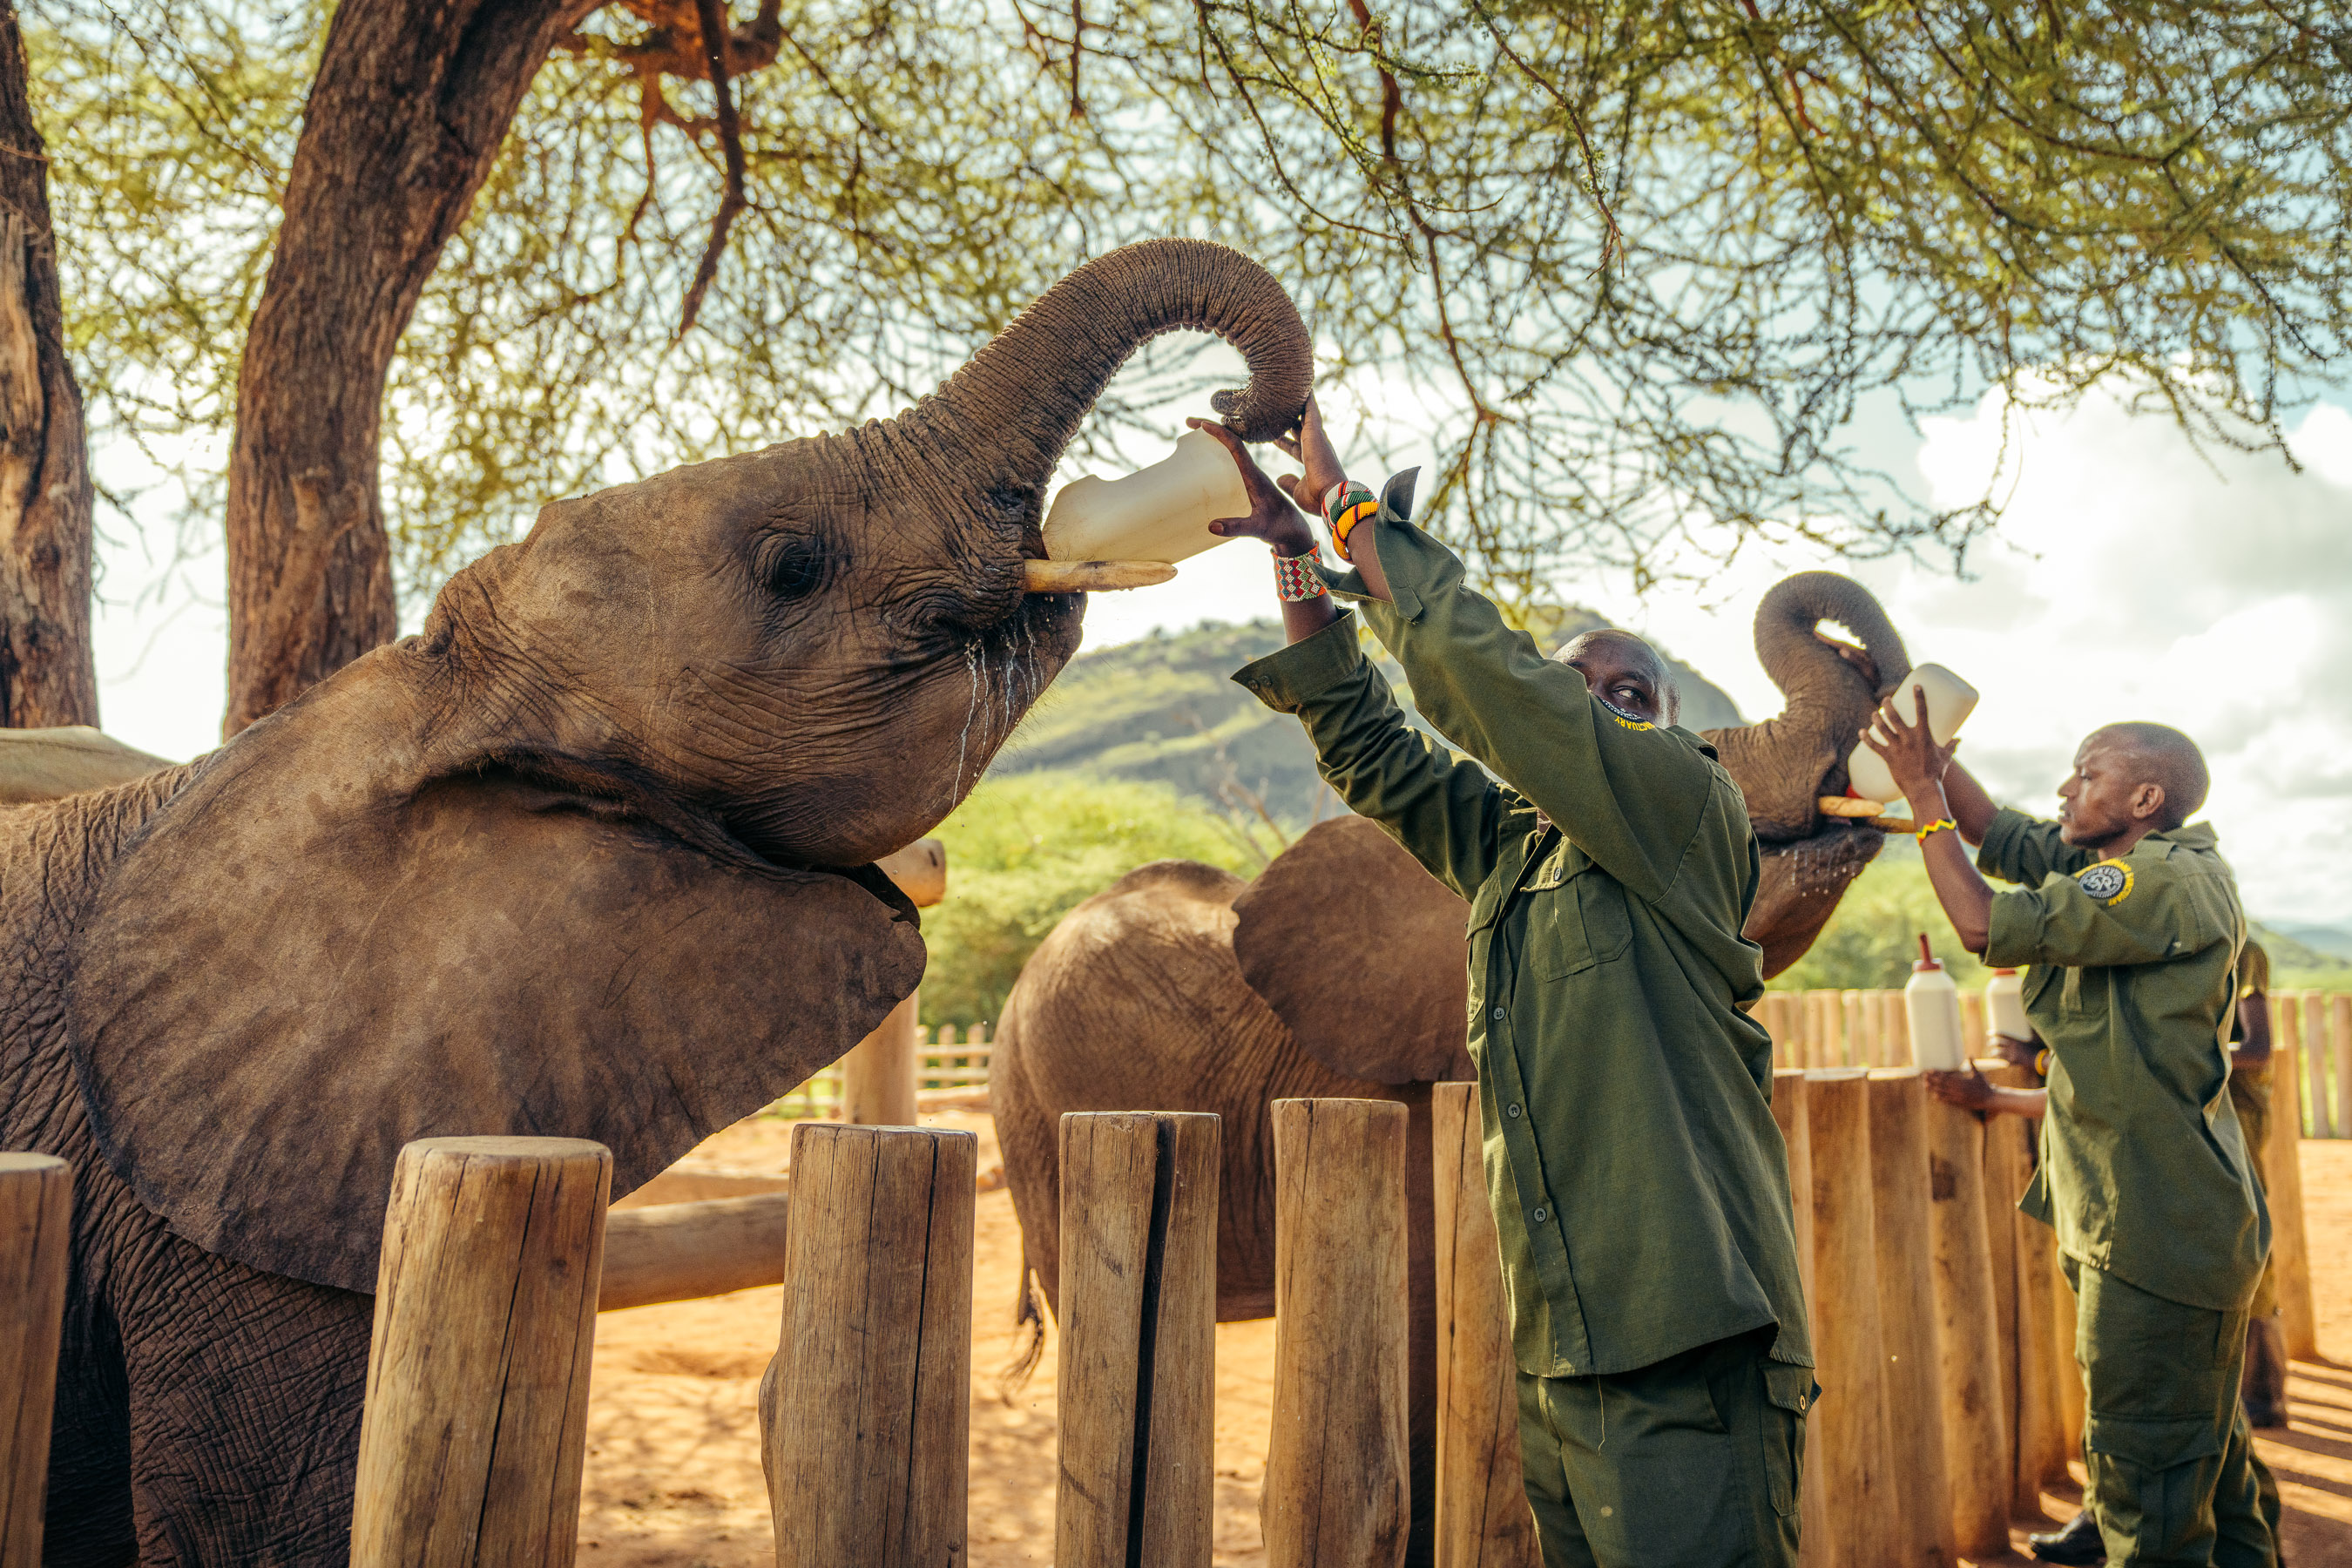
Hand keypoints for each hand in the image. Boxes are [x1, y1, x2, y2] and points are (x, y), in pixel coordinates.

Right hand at [1188, 419, 1317, 555]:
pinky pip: (1236, 460)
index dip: (1220, 434)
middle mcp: (1254, 472)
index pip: (1237, 448)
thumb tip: (1211, 526)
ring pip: (1234, 449)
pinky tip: (1212, 453)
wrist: (1296, 532)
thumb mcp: (1258, 529)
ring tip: (1197, 430)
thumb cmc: (1281, 529)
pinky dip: (1223, 451)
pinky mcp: (1252, 483)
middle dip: (1212, 429)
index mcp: (1255, 476)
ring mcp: (1253, 477)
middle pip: (1232, 442)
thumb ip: (1237, 527)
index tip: (1202, 424)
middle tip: (1190, 421)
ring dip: (1217, 437)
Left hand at [1267, 392, 1345, 512]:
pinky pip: (1310, 409)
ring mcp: (1316, 438)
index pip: (1293, 446)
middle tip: (1280, 404)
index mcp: (1311, 460)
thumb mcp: (1297, 491)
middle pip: (1299, 426)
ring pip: (1305, 414)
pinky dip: (1306, 397)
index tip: (1272, 434)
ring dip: (1298, 401)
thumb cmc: (1318, 499)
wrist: (1332, 497)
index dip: (1282, 440)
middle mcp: (1316, 446)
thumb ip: (1288, 483)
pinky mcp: (1315, 433)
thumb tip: (1279, 478)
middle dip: (1290, 417)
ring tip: (1290, 385)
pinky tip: (1302, 383)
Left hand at [1862, 686, 1959, 807]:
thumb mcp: (1945, 757)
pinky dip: (1866, 738)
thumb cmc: (1936, 772)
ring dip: (1877, 719)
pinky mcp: (1888, 758)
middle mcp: (1909, 739)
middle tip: (1885, 699)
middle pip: (1895, 717)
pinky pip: (1874, 746)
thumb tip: (1960, 740)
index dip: (1918, 696)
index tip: (1915, 686)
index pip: (1922, 711)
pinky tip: (1861, 732)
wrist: (1923, 789)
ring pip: (1883, 729)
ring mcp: (1897, 748)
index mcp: (1924, 735)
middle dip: (1889, 705)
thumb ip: (1951, 746)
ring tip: (1875, 714)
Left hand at [1924, 1063, 1996, 1114]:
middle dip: (1932, 1080)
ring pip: (1943, 1092)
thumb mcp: (1978, 1074)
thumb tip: (1970, 1055)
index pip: (1946, 1076)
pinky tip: (1935, 1097)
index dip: (1937, 1073)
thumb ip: (1972, 1064)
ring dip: (1933, 1088)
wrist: (1990, 1098)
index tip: (1929, 1070)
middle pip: (1942, 1083)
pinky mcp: (1961, 1103)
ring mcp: (1959, 1096)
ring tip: (1925, 1085)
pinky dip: (1942, 1098)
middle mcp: (1959, 1088)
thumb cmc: (1985, 1085)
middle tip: (1923, 1076)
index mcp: (1962, 1080)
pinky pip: (1949, 1101)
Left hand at [1991, 1032, 2037, 1071]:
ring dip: (1993, 1052)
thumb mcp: (2027, 1041)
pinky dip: (1999, 1059)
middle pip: (1997, 1043)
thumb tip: (2019, 1032)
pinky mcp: (2012, 1062)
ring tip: (1991, 1052)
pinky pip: (2002, 1060)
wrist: (2038, 1060)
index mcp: (2015, 1040)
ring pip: (1997, 1053)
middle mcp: (2012, 1047)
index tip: (1988, 1033)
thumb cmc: (2034, 1049)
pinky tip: (1998, 1059)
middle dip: (1991, 1043)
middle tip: (1989, 1043)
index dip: (1993, 1033)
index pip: (2001, 1034)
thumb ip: (2019, 1039)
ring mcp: (2011, 1055)